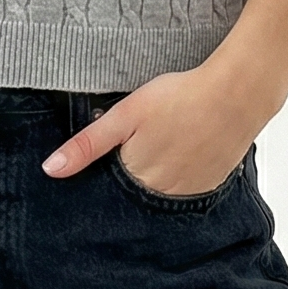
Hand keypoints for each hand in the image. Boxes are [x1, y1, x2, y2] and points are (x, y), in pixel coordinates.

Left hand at [40, 64, 287, 195]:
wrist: (237, 94)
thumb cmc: (180, 98)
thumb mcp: (125, 114)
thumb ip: (87, 145)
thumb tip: (51, 170)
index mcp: (137, 177)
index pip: (108, 190)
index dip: (103, 174)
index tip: (107, 160)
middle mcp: (162, 194)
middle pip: (133, 193)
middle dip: (128, 176)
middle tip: (141, 144)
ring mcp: (189, 193)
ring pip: (159, 194)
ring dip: (153, 178)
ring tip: (162, 144)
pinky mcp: (209, 186)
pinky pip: (184, 191)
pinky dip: (177, 177)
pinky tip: (181, 152)